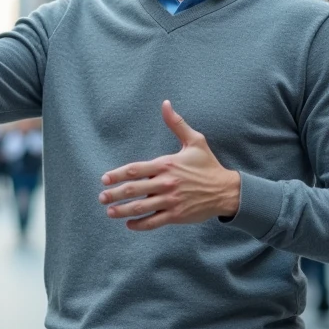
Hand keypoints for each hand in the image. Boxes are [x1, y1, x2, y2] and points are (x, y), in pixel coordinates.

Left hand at [98, 101, 240, 230]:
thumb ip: (177, 124)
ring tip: (110, 212)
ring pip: (141, 208)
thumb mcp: (195, 141)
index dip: (118, 174)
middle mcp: (167, 183)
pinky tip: (129, 224)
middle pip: (134, 190)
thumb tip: (165, 103)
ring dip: (123, 211)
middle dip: (115, 194)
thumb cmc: (208, 165)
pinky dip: (140, 224)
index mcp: (166, 165)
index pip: (136, 169)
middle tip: (102, 197)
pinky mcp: (177, 215)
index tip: (105, 179)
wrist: (226, 190)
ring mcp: (171, 201)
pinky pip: (154, 222)